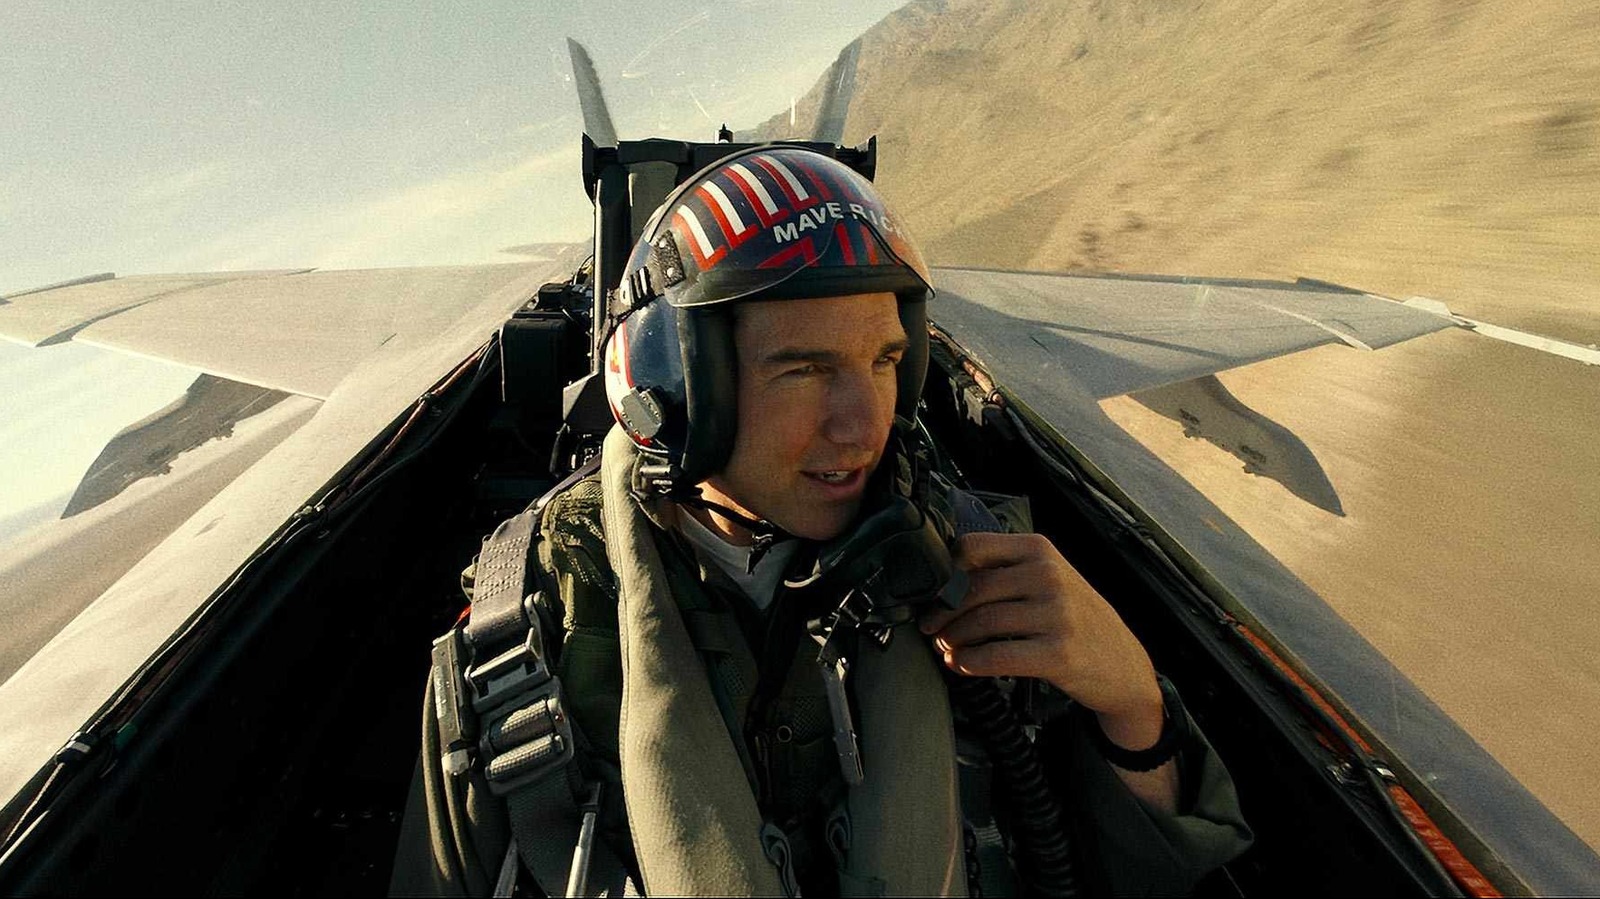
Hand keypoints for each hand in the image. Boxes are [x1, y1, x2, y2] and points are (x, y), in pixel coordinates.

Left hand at [919, 532, 1163, 740]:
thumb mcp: (1051, 579)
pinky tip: (962, 664)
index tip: (932, 591)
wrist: (1124, 665)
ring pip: (981, 622)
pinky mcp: (1057, 654)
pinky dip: (969, 662)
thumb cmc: (1079, 621)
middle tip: (931, 627)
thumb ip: (1008, 571)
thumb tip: (945, 580)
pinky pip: (996, 656)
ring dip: (952, 639)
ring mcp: (1056, 615)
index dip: (944, 571)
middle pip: (972, 588)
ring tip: (946, 647)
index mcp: (1040, 550)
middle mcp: (1049, 576)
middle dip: (941, 612)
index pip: (973, 546)